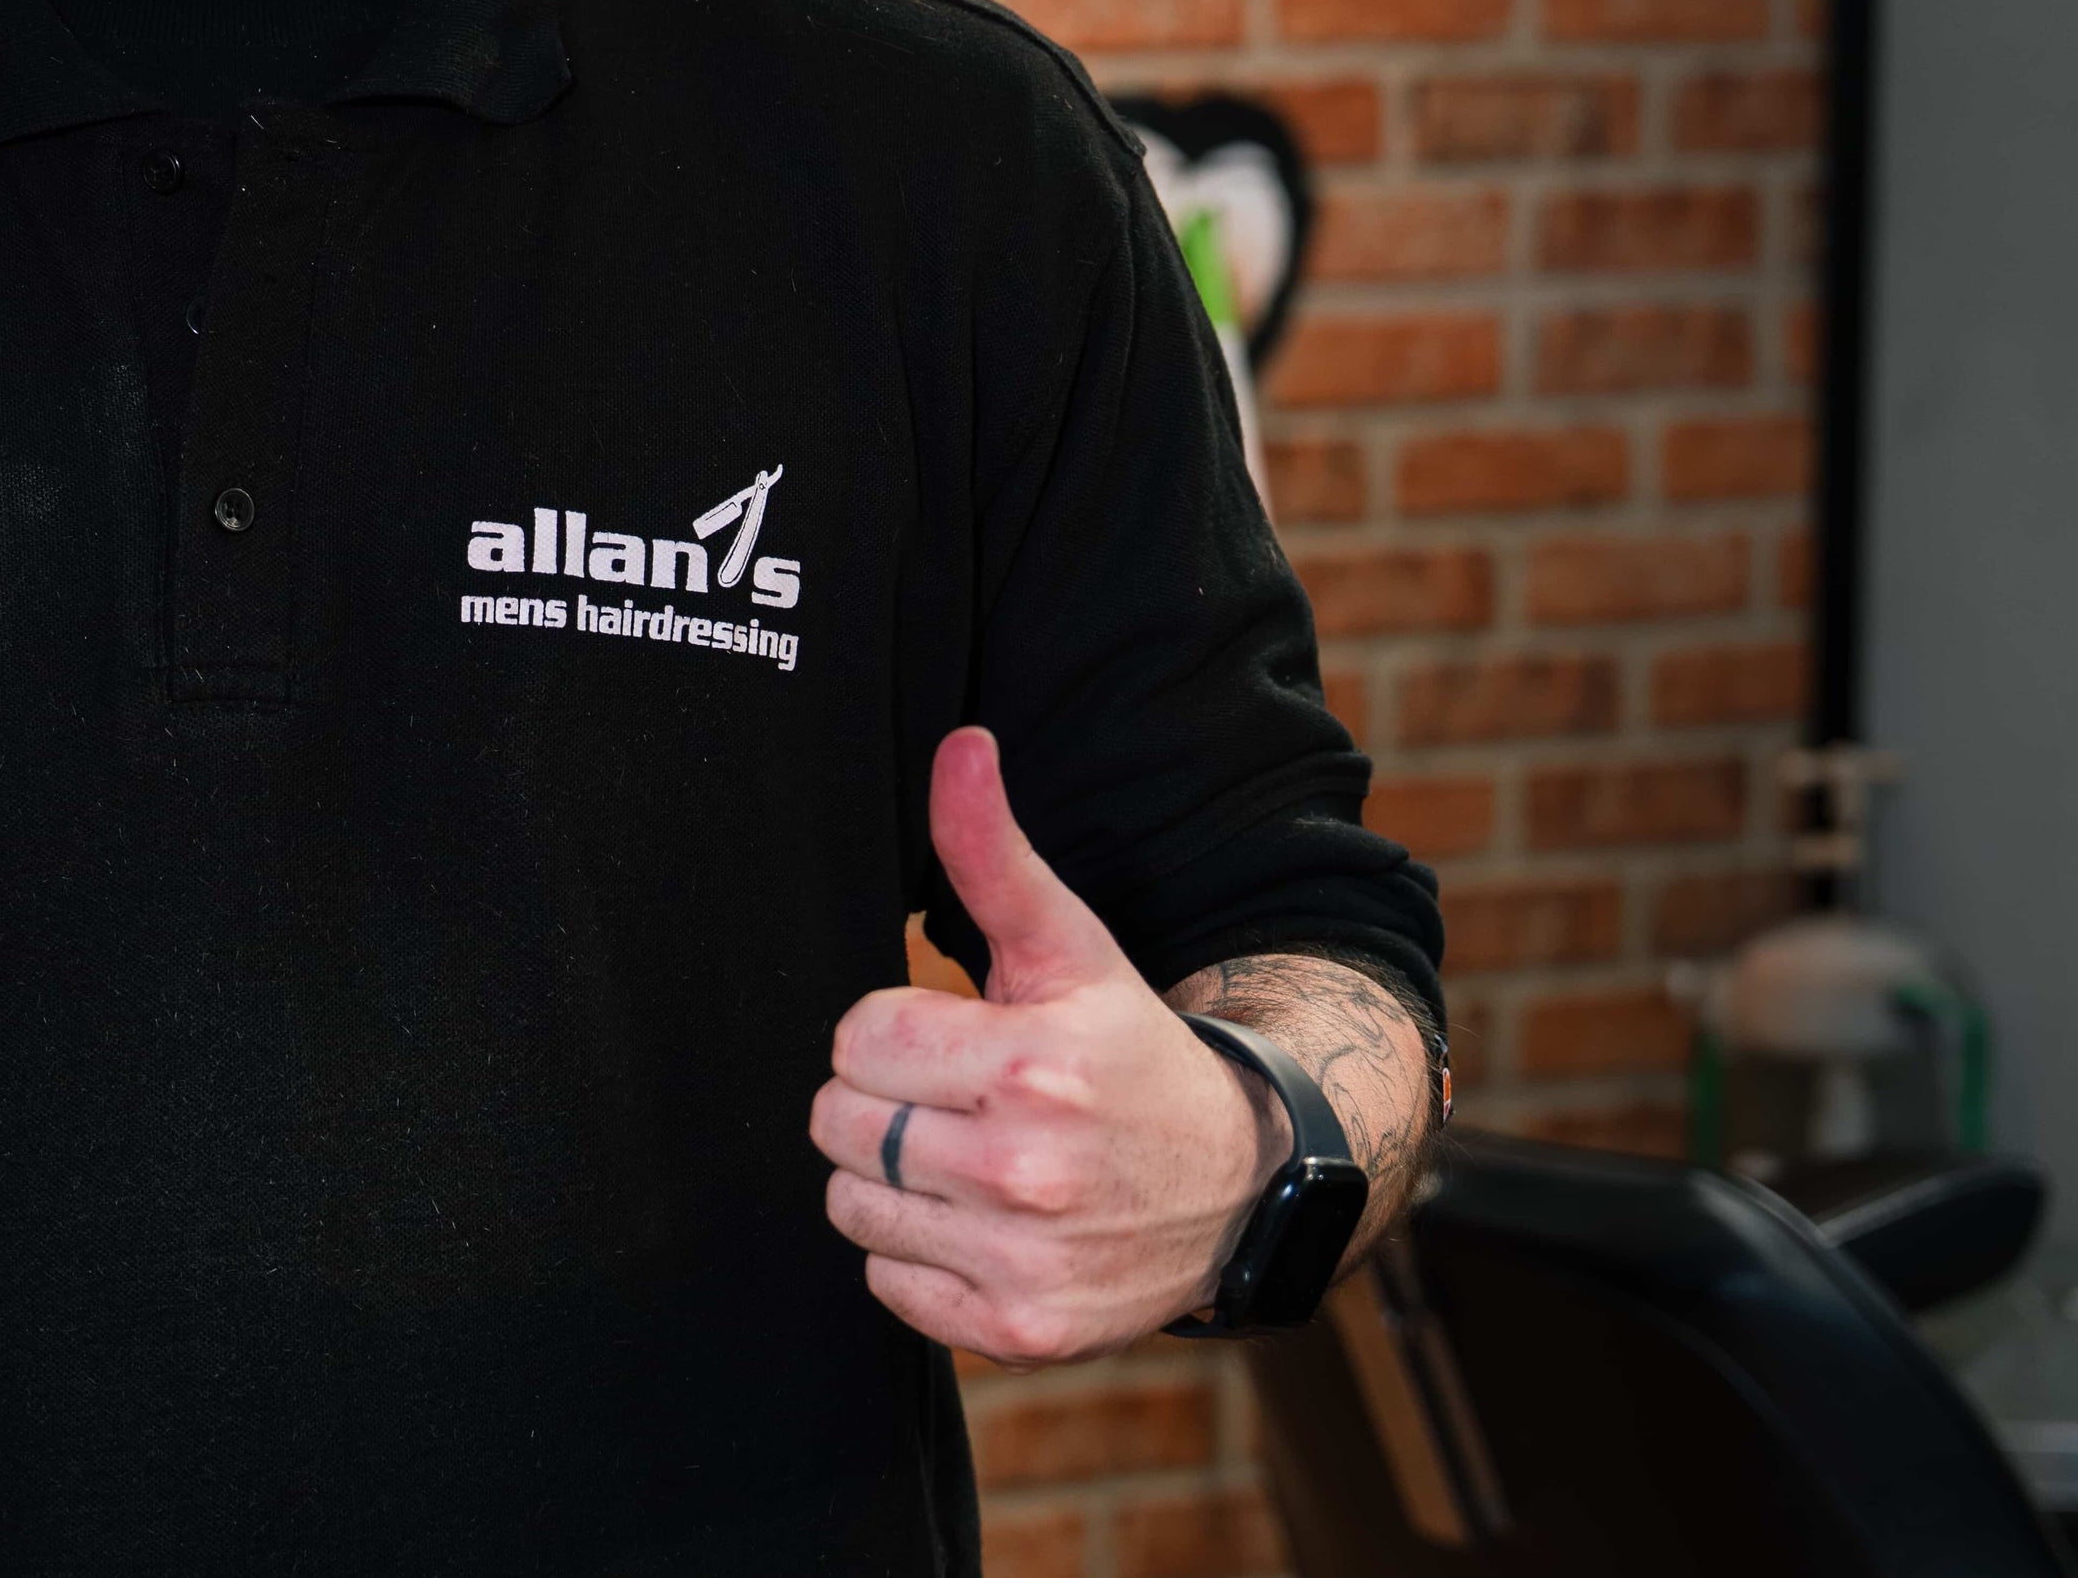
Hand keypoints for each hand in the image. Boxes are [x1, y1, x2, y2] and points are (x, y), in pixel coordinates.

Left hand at [810, 727, 1278, 1366]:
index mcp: (1031, 1066)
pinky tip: (979, 1223)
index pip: (856, 1038)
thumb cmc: (1130, 1052)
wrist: (1237, 1184)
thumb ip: (994, 852)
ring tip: (964, 1156)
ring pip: (850, 1203)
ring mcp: (1024, 1261)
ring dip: (888, 1178)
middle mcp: (1028, 1172)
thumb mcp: (1070, 947)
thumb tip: (960, 745)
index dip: (895, 1030)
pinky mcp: (1020, 1332)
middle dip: (881, 1100)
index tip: (955, 1037)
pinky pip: (887, 1283)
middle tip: (953, 1098)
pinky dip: (915, 1256)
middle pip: (840, 1122)